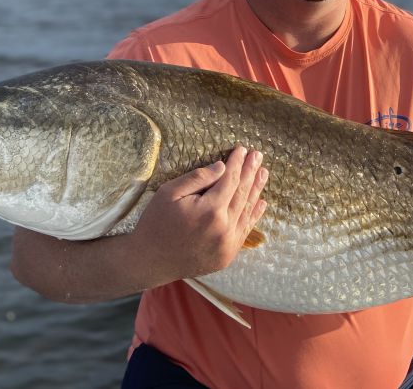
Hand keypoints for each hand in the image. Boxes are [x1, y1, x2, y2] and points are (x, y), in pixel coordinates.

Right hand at [128, 146, 268, 285]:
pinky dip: (253, 215)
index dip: (237, 163)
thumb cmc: (155, 223)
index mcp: (210, 211)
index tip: (243, 149)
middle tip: (258, 155)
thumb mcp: (169, 193)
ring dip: (256, 190)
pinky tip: (261, 202)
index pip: (230, 180)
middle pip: (242, 193)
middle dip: (250, 172)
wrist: (148, 262)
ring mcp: (227, 245)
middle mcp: (224, 229)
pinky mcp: (227, 256)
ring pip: (246, 211)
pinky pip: (244, 231)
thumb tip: (222, 166)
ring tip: (263, 173)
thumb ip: (198, 178)